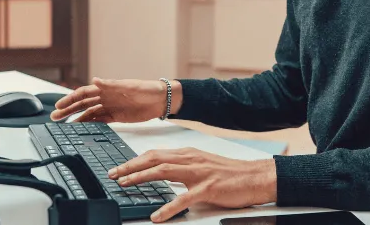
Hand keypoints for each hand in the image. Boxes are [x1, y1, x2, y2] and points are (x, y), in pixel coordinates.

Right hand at [50, 77, 179, 122]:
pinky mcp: (116, 117)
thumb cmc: (146, 89)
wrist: (161, 100)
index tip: (59, 106)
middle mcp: (105, 97)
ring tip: (63, 126)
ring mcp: (110, 107)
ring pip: (88, 113)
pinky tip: (81, 129)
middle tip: (54, 117)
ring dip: (76, 119)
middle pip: (82, 104)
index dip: (70, 99)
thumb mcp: (129, 87)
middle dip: (68, 110)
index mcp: (106, 88)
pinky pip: (98, 121)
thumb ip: (111, 85)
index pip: (83, 93)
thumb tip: (95, 80)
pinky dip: (89, 124)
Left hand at [108, 147, 276, 221]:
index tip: (119, 167)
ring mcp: (199, 173)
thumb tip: (161, 173)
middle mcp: (191, 159)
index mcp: (188, 154)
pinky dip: (168, 208)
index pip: (155, 154)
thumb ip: (182, 168)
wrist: (256, 176)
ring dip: (141, 177)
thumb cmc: (230, 174)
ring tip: (125, 185)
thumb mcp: (202, 166)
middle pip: (154, 159)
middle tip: (113, 174)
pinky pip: (184, 199)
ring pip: (163, 171)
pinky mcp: (208, 188)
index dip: (134, 160)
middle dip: (130, 166)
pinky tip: (157, 216)